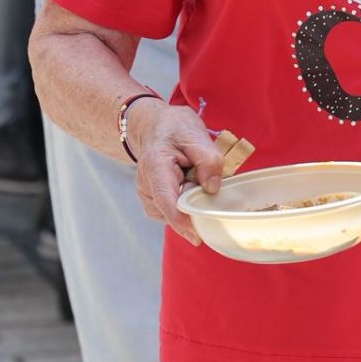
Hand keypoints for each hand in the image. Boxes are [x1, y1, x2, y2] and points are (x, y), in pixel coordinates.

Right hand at [129, 100, 228, 245]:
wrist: (156, 126)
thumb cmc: (174, 128)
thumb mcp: (195, 134)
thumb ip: (208, 159)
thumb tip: (213, 188)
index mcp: (155, 167)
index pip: (165, 199)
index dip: (180, 220)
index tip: (195, 235)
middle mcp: (147, 186)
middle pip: (174, 209)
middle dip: (195, 203)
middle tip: (204, 176)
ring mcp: (149, 196)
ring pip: (177, 211)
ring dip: (192, 200)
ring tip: (192, 174)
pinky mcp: (156, 202)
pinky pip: (177, 209)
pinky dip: (188, 200)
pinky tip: (189, 182)